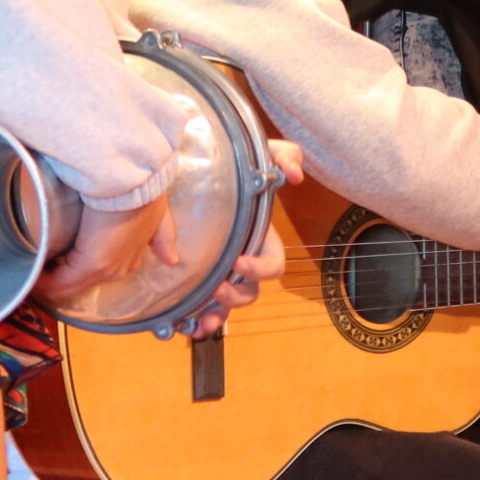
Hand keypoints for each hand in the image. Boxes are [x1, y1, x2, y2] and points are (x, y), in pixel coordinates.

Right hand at [34, 193, 174, 307]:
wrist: (136, 176)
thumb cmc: (137, 184)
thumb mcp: (155, 211)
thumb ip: (162, 234)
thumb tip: (173, 260)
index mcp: (132, 253)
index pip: (104, 272)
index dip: (78, 268)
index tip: (55, 259)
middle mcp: (121, 267)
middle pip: (82, 282)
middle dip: (57, 276)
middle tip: (33, 264)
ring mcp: (107, 268)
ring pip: (69, 286)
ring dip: (47, 280)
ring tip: (25, 269)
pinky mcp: (93, 264)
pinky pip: (60, 283)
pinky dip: (42, 281)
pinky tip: (26, 274)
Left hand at [184, 140, 305, 336]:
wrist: (194, 171)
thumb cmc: (234, 169)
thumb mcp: (261, 154)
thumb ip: (284, 156)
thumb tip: (295, 174)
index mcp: (260, 240)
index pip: (274, 266)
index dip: (261, 269)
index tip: (239, 262)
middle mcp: (242, 261)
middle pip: (250, 292)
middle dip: (235, 296)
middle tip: (215, 287)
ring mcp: (220, 272)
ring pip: (226, 306)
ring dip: (217, 315)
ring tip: (201, 319)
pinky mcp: (196, 279)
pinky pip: (199, 307)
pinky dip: (194, 320)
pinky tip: (185, 325)